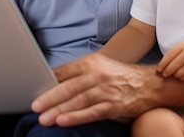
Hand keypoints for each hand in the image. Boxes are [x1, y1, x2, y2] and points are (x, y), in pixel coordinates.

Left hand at [31, 53, 158, 126]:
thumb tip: (53, 82)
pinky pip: (92, 112)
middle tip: (34, 106)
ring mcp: (106, 90)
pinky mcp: (114, 105)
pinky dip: (77, 117)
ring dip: (59, 110)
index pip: (64, 71)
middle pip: (69, 86)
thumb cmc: (119, 76)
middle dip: (49, 97)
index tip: (33, 89)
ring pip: (78, 100)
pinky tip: (64, 121)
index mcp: (91, 62)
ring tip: (44, 118)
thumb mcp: (99, 67)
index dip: (47, 81)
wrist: (150, 84)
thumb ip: (78, 74)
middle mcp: (98, 74)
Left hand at [157, 41, 183, 79]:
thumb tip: (160, 68)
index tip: (158, 70)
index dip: (163, 64)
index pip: (169, 56)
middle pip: (175, 65)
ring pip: (181, 72)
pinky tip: (181, 77)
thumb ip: (172, 55)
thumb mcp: (181, 47)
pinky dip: (183, 78)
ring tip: (174, 75)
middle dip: (167, 71)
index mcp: (183, 46)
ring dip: (175, 75)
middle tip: (164, 75)